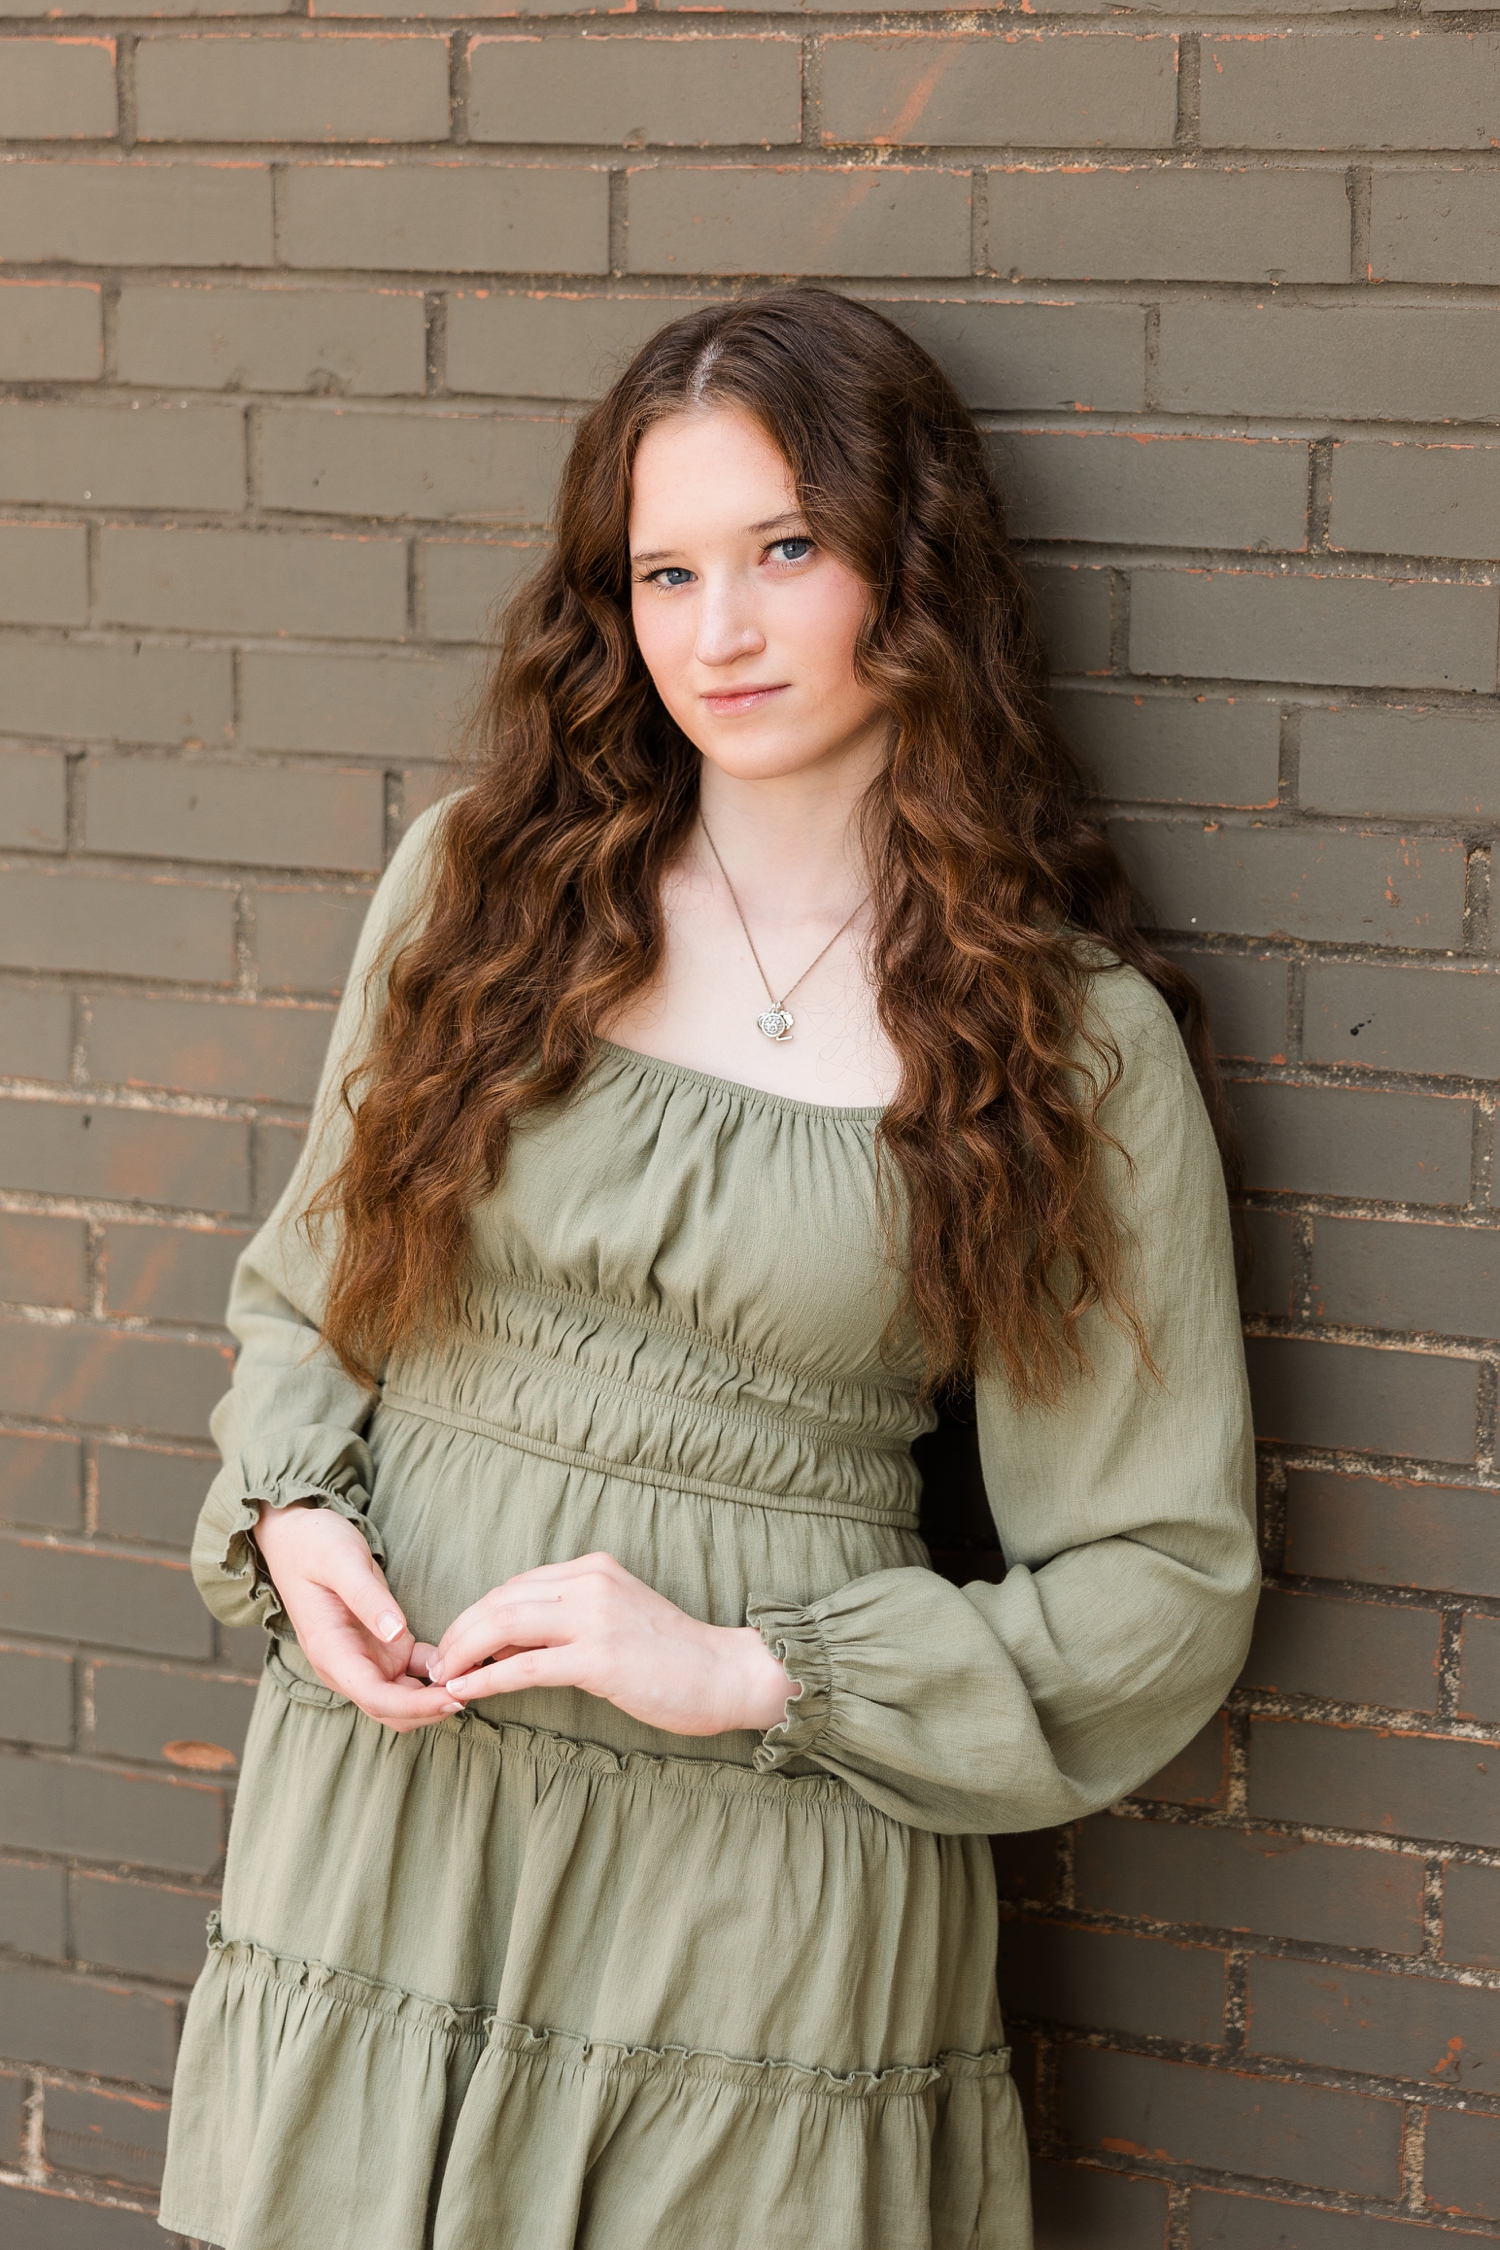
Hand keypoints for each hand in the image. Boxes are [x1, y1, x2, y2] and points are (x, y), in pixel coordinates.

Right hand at [253, 1501, 463, 1734]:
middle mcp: (347, 1665)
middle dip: (431, 1708)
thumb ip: (367, 1598)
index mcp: (331, 1651)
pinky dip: (438, 1673)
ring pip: (403, 1698)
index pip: (375, 1697)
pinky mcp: (383, 1645)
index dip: (415, 1706)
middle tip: (477, 1688)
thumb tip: (396, 1632)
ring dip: (436, 1695)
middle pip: (391, 1709)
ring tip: (478, 1676)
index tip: (454, 1697)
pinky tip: (467, 1661)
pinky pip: (414, 1672)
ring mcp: (366, 1658)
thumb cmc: (313, 1545)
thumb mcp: (340, 1561)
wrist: (297, 1537)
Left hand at [426, 1551, 792, 1738]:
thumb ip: (563, 1624)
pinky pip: (525, 1667)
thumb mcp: (615, 1622)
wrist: (727, 1674)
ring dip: (462, 1652)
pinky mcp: (599, 1657)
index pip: (514, 1585)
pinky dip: (486, 1679)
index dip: (475, 1615)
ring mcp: (595, 1617)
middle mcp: (590, 1582)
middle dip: (458, 1632)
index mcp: (594, 1568)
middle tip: (435, 1664)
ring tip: (441, 1678)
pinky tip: (465, 1692)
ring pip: (503, 1624)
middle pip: (499, 1599)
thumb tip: (501, 1647)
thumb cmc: (673, 1657)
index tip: (454, 1644)